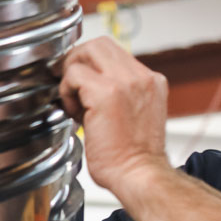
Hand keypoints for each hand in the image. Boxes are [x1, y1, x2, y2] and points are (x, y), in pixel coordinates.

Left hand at [58, 36, 169, 198]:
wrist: (140, 175)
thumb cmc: (134, 157)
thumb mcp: (138, 116)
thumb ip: (122, 96)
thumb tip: (90, 88)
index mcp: (152, 82)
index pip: (116, 54)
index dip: (93, 65)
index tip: (81, 83)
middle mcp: (142, 77)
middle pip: (101, 44)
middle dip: (78, 60)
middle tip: (69, 84)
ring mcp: (126, 82)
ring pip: (87, 51)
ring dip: (72, 74)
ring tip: (74, 101)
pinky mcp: (106, 93)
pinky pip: (74, 75)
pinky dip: (67, 92)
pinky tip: (75, 114)